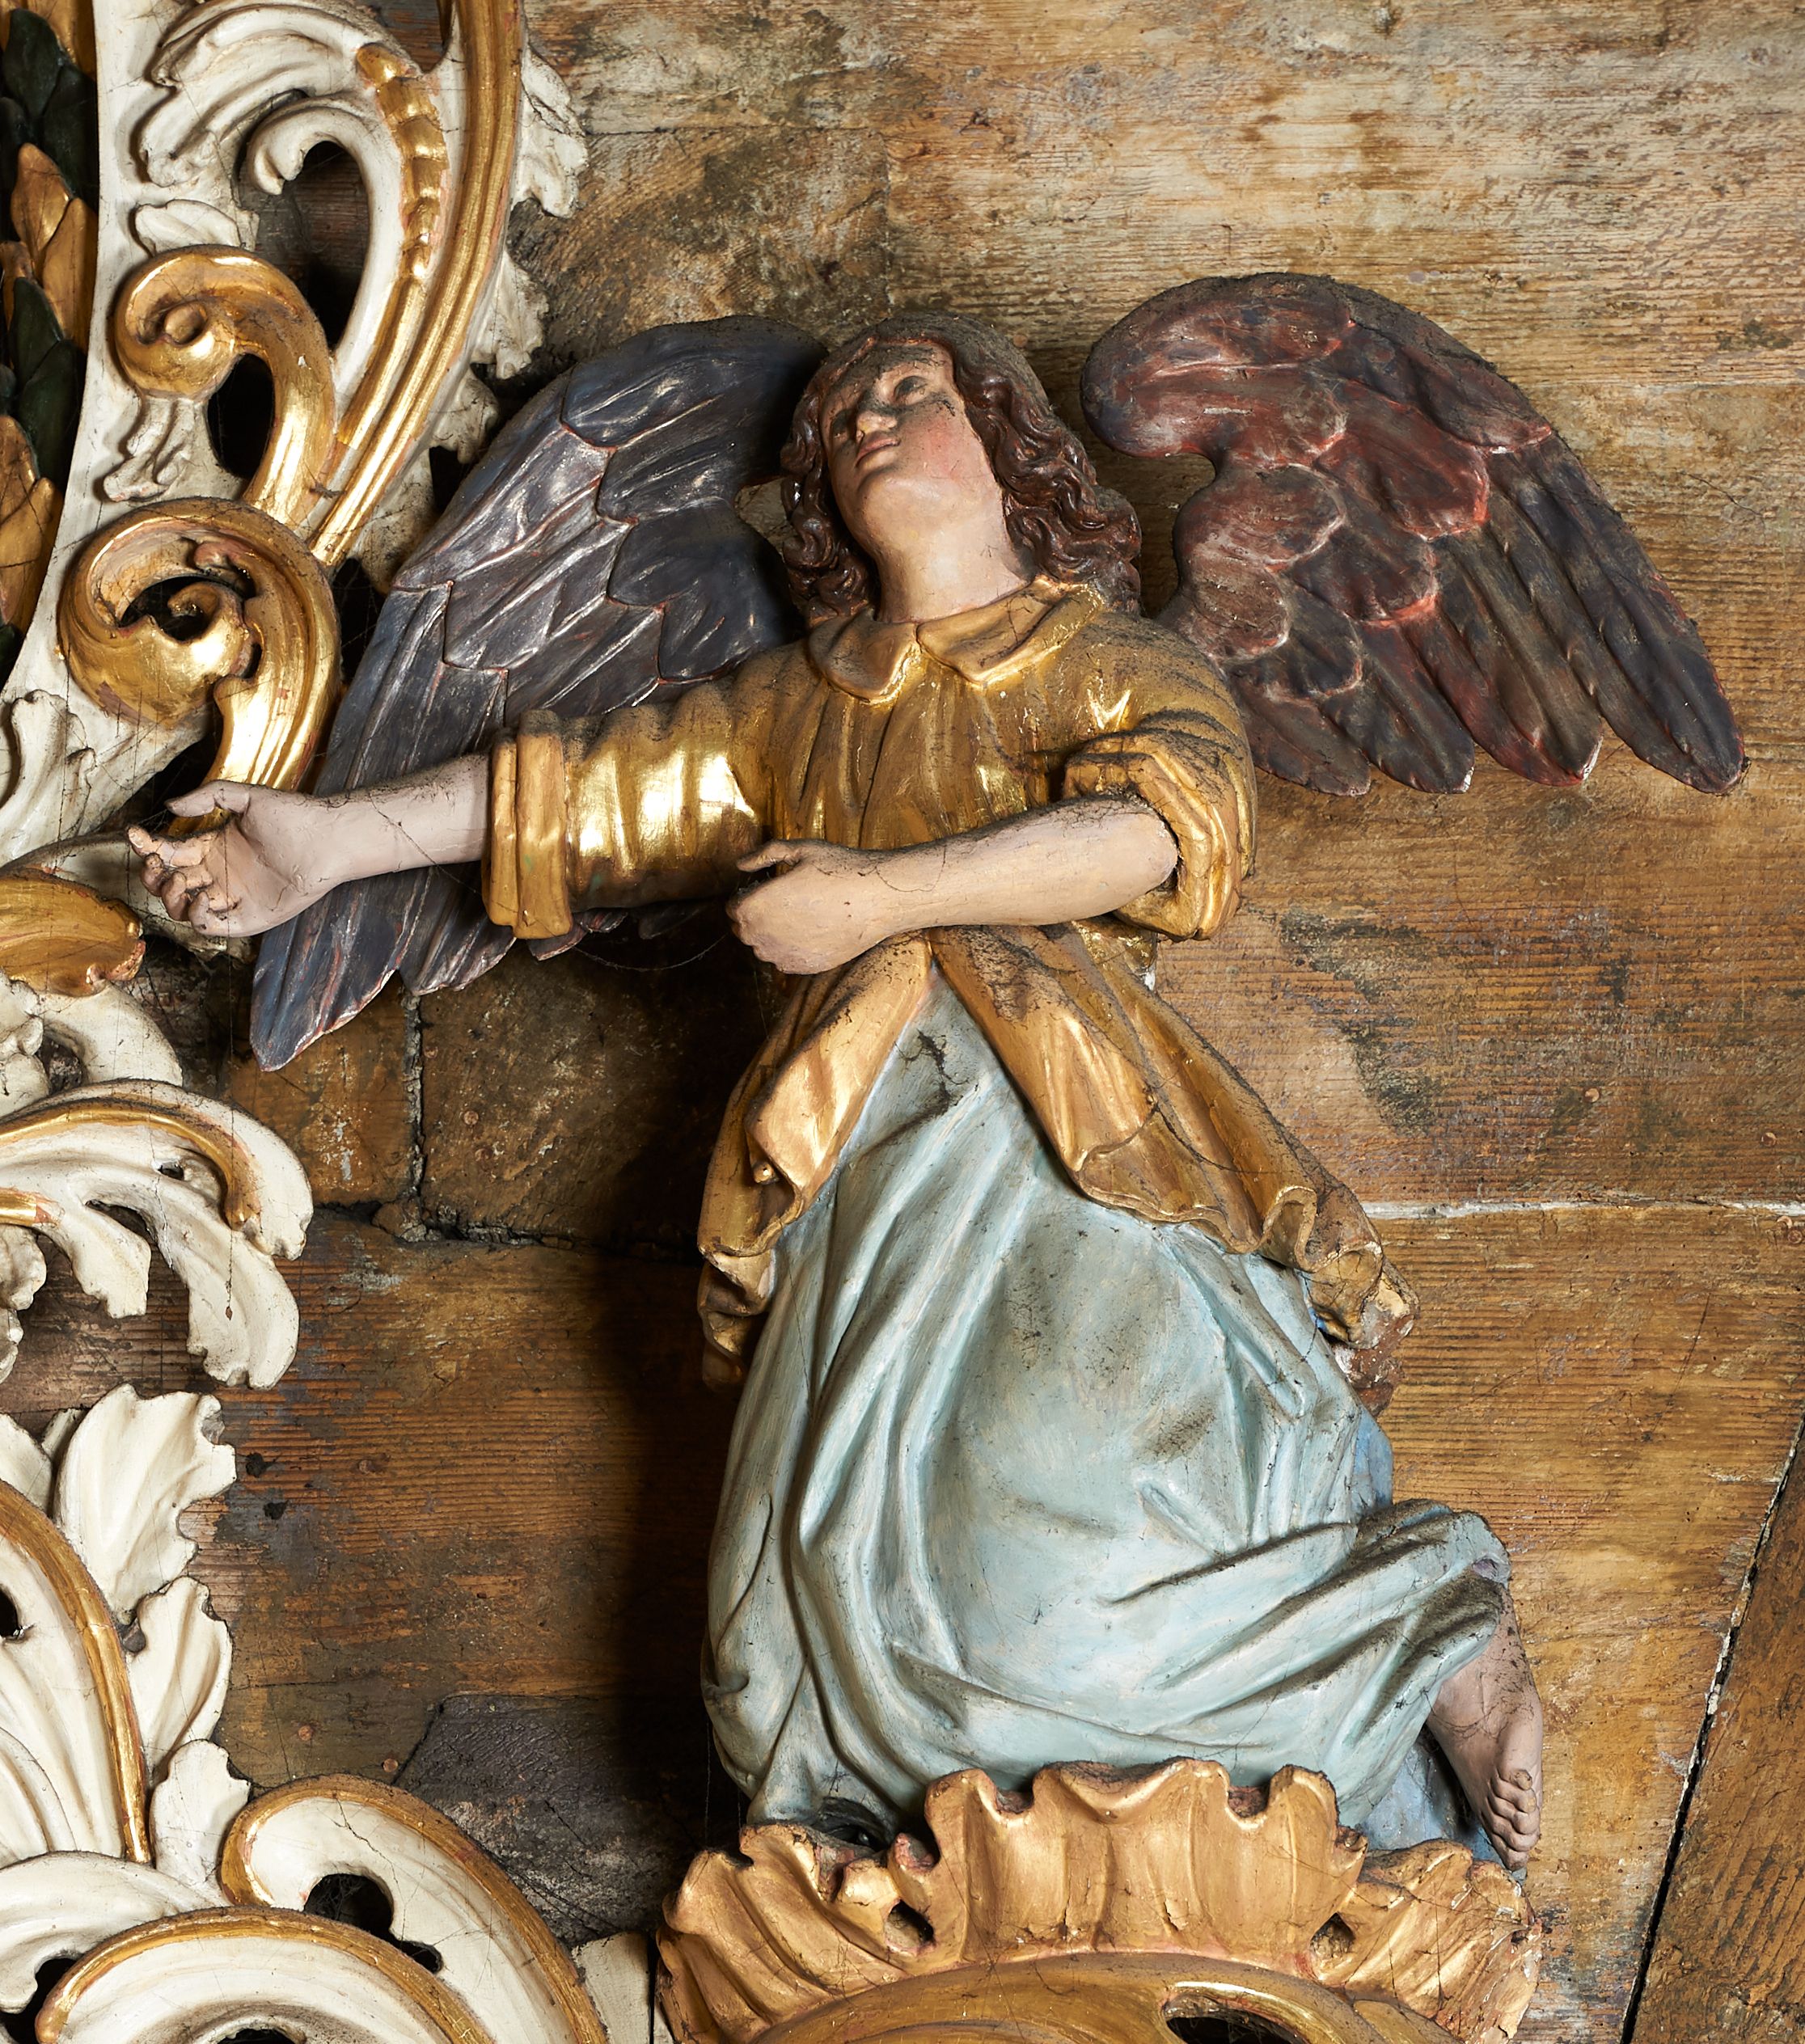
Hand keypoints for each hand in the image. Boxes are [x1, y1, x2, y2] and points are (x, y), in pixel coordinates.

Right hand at [128, 781, 342, 937]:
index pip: (169, 852)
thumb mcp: (245, 797)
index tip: (135, 835)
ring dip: (170, 898)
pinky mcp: (248, 918)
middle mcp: (218, 875)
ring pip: (183, 908)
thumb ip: (207, 797)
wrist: (327, 839)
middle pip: (168, 884)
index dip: (148, 846)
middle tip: (155, 864)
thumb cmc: (293, 816)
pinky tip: (202, 898)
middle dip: (153, 876)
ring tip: (176, 880)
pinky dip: (198, 917)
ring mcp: (232, 898)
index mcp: (212, 847)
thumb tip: (170, 807)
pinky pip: (212, 927)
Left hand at [727, 840, 903, 973]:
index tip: (766, 888)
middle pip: (744, 930)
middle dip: (756, 916)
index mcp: (754, 906)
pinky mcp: (804, 967)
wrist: (877, 898)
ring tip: (799, 915)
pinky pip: (784, 961)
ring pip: (763, 948)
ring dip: (772, 934)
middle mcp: (762, 935)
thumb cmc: (839, 869)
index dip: (748, 896)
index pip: (733, 908)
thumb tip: (740, 864)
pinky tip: (810, 931)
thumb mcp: (799, 849)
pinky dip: (790, 949)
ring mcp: (783, 955)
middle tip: (783, 901)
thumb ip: (763, 855)